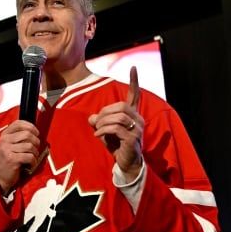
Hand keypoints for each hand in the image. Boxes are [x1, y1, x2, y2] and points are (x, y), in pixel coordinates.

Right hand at [0, 120, 40, 193]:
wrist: (2, 176)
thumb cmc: (9, 160)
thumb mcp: (11, 145)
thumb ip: (19, 136)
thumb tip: (34, 130)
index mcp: (4, 135)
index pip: (19, 123)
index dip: (31, 127)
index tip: (36, 133)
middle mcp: (4, 140)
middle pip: (27, 134)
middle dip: (36, 142)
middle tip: (35, 149)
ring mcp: (6, 150)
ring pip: (30, 146)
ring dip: (35, 153)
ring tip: (32, 158)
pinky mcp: (11, 159)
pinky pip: (29, 156)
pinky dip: (33, 162)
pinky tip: (30, 164)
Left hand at [88, 66, 143, 180]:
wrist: (126, 164)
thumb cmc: (117, 145)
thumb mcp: (105, 131)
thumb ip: (99, 121)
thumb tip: (92, 118)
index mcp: (133, 114)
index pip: (135, 95)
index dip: (134, 81)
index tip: (133, 67)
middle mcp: (138, 119)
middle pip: (120, 106)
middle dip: (104, 113)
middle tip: (97, 123)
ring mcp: (137, 129)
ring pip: (117, 117)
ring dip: (103, 123)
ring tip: (98, 130)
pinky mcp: (133, 139)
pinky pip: (115, 128)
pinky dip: (103, 131)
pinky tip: (98, 136)